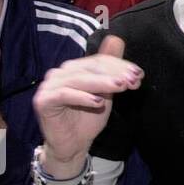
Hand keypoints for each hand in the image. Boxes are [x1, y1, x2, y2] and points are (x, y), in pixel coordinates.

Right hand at [34, 35, 139, 165]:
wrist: (73, 145)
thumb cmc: (88, 117)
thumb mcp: (105, 91)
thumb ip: (109, 68)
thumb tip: (116, 39)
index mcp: (73, 68)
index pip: (99, 61)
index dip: (120, 66)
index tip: (139, 74)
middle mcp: (59, 73)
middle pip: (90, 67)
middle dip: (115, 73)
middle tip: (134, 81)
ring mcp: (49, 86)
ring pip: (79, 79)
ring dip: (103, 83)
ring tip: (121, 87)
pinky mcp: (43, 101)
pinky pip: (65, 95)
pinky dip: (83, 97)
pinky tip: (99, 102)